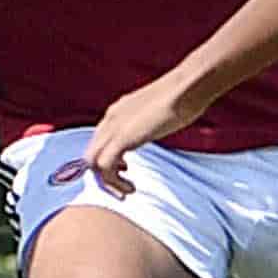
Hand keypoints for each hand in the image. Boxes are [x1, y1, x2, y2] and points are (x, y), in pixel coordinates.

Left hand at [83, 73, 211, 195]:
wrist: (187, 87)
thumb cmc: (183, 96)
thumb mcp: (158, 112)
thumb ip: (149, 122)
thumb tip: (156, 130)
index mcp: (117, 111)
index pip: (99, 141)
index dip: (109, 159)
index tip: (126, 170)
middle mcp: (110, 118)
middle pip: (91, 153)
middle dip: (104, 176)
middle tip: (123, 188)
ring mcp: (114, 127)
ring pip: (92, 162)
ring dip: (108, 183)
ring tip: (128, 191)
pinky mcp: (122, 137)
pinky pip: (105, 166)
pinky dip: (114, 181)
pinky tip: (131, 186)